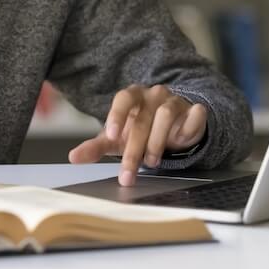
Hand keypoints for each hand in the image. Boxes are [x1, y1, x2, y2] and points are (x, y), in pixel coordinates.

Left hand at [67, 84, 206, 186]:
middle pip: (142, 119)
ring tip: (151, 162)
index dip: (116, 115)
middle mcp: (153, 94)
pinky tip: (181, 140)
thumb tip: (73, 157)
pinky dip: (189, 125)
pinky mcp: (194, 110)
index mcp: (132, 96)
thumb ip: (95, 147)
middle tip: (128, 174)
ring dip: (157, 142)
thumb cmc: (139, 131)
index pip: (123, 99)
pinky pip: (195, 113)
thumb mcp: (116, 140)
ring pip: (166, 115)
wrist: (173, 128)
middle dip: (134, 150)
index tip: (112, 135)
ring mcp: (174, 100)